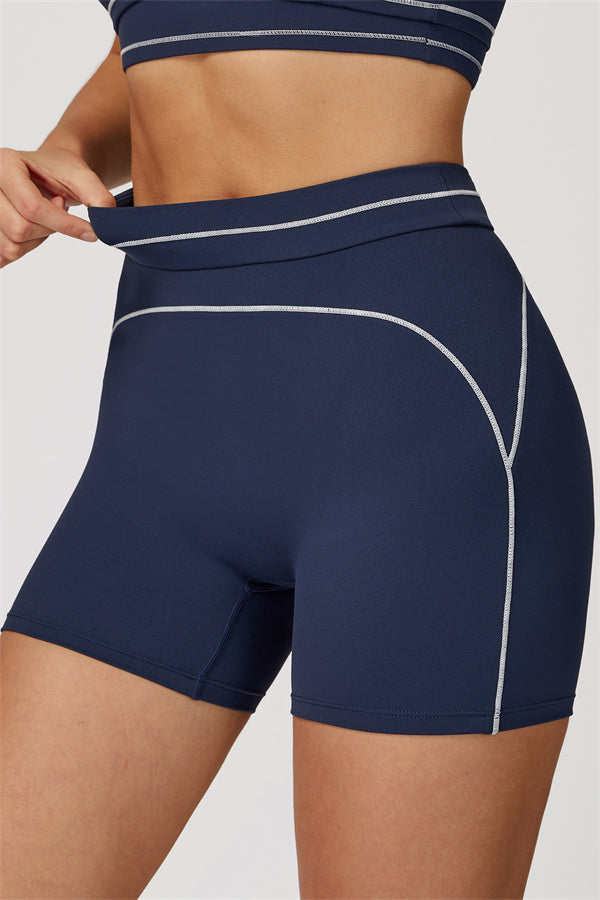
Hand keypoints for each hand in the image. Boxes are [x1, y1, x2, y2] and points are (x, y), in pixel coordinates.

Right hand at [0, 145, 116, 267]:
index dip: (64, 225)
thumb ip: (99, 196)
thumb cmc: (61, 171)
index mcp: (6, 164)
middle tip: (58, 212)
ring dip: (36, 241)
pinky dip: (23, 249)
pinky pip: (2, 256)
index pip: (31, 206)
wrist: (44, 171)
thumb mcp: (83, 176)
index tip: (90, 232)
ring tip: (44, 218)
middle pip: (18, 228)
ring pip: (10, 246)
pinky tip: (31, 232)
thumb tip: (106, 224)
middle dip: (48, 231)